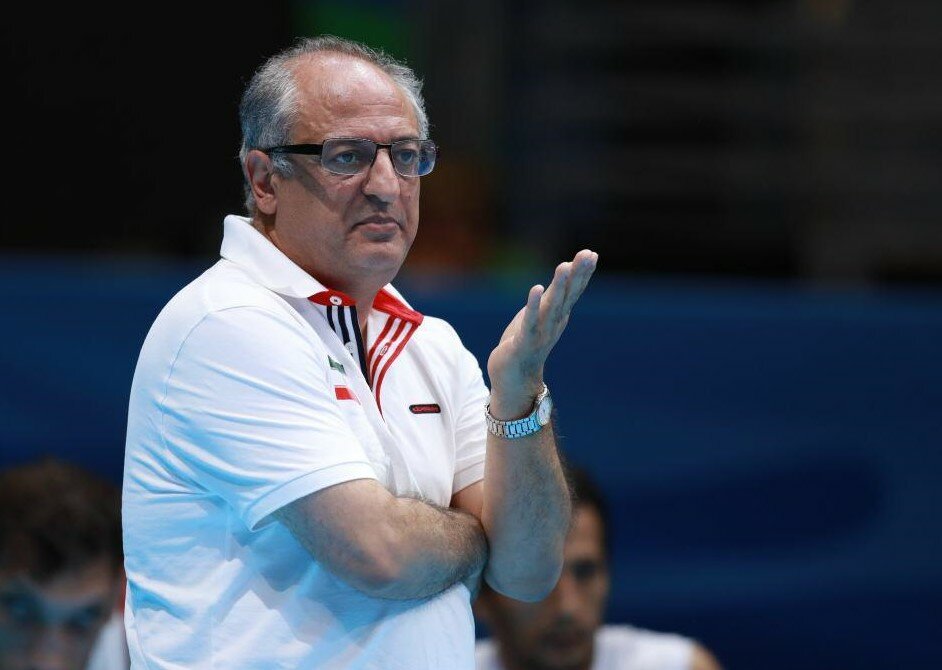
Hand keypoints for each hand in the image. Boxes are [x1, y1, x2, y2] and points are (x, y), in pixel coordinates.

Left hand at [487, 249, 597, 417]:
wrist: (514, 377)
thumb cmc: (526, 340)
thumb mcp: (542, 315)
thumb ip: (553, 296)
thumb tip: (566, 272)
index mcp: (558, 316)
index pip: (573, 292)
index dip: (582, 273)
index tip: (591, 254)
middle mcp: (554, 323)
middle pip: (567, 296)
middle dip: (577, 275)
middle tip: (588, 255)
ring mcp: (540, 333)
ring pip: (551, 306)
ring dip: (558, 286)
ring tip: (564, 265)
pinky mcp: (523, 341)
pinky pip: (530, 322)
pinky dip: (534, 305)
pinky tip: (536, 288)